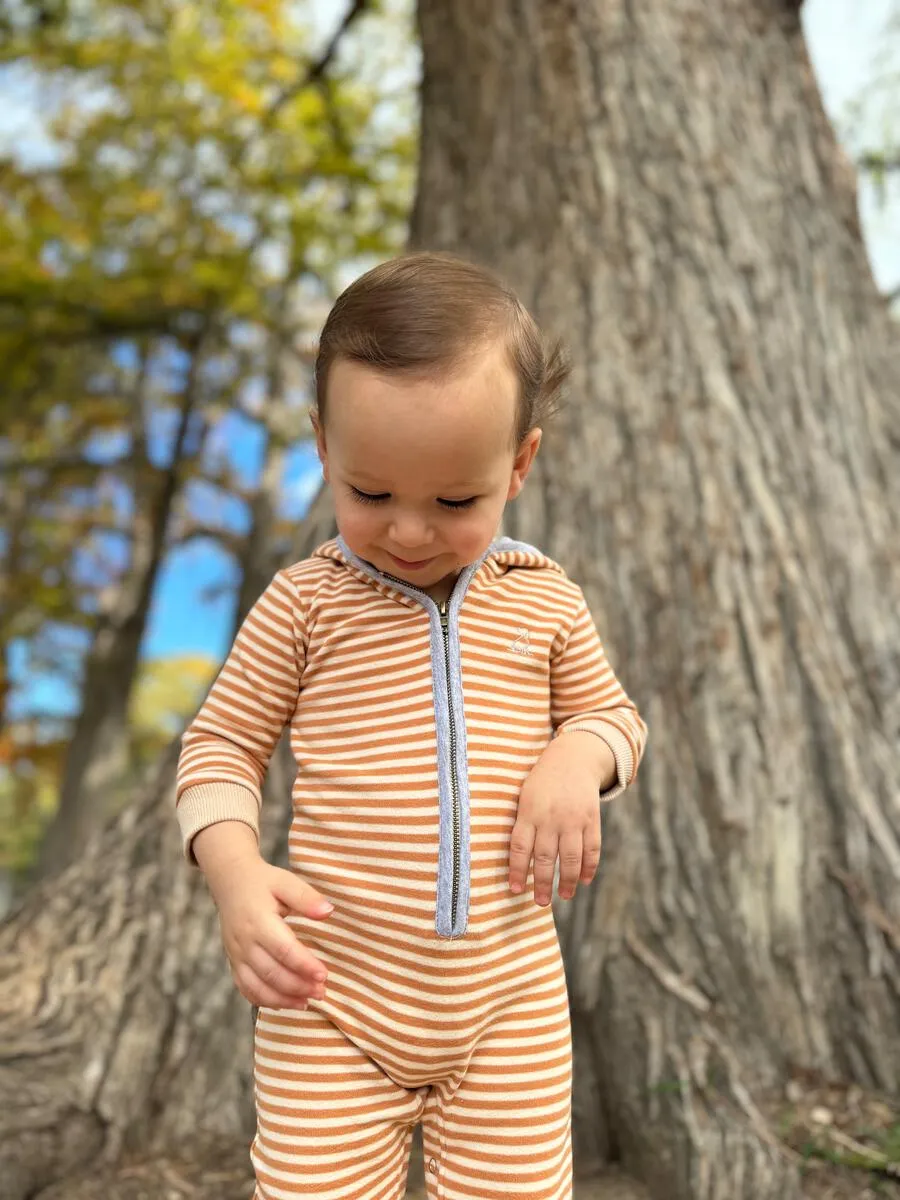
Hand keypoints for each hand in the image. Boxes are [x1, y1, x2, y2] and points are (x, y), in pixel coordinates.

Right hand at [194, 825, 334, 1008]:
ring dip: (282, 999)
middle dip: (297, 987)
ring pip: (256, 986)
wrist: (230, 882)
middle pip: (271, 972)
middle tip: (321, 992)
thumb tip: (328, 912)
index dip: (304, 965)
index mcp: (258, 920)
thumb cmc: (263, 882)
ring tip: (307, 1003)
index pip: (283, 950)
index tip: (324, 975)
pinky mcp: (233, 962)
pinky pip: (245, 988)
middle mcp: (244, 941)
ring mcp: (236, 954)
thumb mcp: (285, 881)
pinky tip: (285, 1003)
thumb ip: (306, 897)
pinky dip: (264, 1000)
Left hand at [508, 733, 612, 904]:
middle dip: (542, 883)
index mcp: (529, 812)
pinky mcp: (592, 819)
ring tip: (564, 896)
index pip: (520, 847)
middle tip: (540, 903)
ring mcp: (574, 819)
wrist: (573, 758)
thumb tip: (515, 861)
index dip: (517, 870)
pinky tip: (584, 880)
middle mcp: (551, 817)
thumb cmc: (542, 783)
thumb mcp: (525, 797)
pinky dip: (589, 867)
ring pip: (571, 857)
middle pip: (545, 857)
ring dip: (567, 881)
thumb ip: (522, 824)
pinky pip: (592, 848)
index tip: (514, 889)